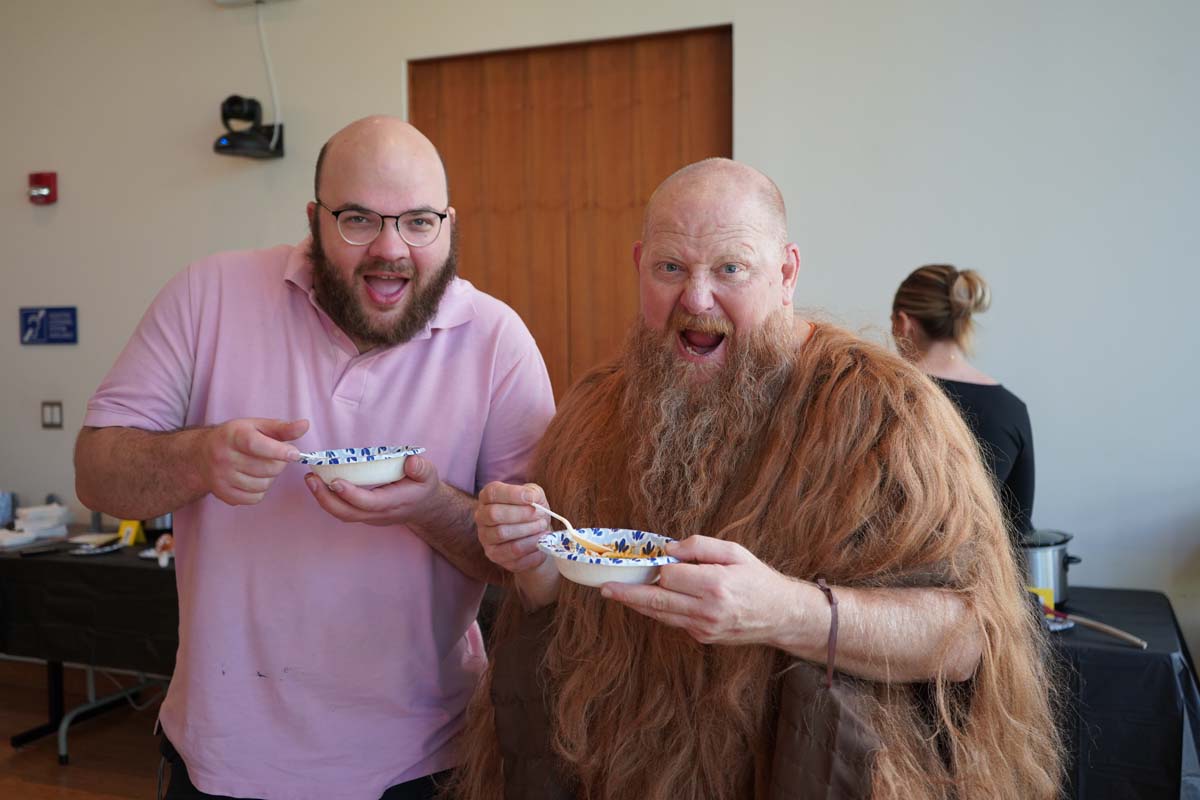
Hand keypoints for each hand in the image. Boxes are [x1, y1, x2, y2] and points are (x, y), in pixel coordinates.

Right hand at [198, 418, 306, 505]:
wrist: (202, 455)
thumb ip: (282, 427)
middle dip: (278, 463)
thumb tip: (305, 425)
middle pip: (266, 468)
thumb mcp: (257, 426)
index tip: (295, 454)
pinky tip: (253, 478)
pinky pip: (255, 498)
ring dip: (270, 477)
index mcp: (233, 435)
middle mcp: (223, 457)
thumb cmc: (236, 437)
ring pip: (263, 484)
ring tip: (261, 466)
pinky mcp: (223, 494)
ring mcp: (221, 477)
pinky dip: (260, 490)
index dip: (278, 451)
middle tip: (273, 457)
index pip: (256, 445)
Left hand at [304, 453, 441, 526]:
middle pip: (348, 513)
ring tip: (310, 479)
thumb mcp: (429, 475)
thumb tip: (411, 462)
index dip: (351, 494)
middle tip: (311, 479)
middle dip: (326, 498)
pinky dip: (328, 499)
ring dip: (323, 499)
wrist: (424, 508)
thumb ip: (421, 469)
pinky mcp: (363, 514)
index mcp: (394, 502)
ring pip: (342, 514)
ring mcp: (369, 517)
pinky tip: (319, 483)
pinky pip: (342, 510)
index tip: (335, 481)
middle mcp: (379, 513)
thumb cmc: (423, 488)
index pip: (369, 502)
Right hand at [475, 481, 550, 573]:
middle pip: (494, 514)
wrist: (536, 536)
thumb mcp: (534, 496)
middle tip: (540, 514)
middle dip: (521, 514)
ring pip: (502, 533)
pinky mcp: (495, 556)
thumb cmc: (532, 512)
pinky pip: (512, 553)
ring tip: (542, 527)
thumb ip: (532, 492)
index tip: (531, 499)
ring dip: (527, 530)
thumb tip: (531, 497)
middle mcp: (482, 517)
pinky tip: (541, 542)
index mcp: (488, 498)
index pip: (493, 493)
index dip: (512, 494)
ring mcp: (486, 538)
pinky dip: (531, 547)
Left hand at [600, 535, 804, 646]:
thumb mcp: (735, 552)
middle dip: (628, 593)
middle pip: (657, 600)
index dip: (660, 566)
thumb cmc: (757, 578)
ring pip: (660, 614)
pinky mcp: (703, 637)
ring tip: (615, 594)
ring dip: (636, 604)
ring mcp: (704, 627)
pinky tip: (647, 601)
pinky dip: (659, 610)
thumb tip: (668, 550)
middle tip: (605, 587)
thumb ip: (700, 546)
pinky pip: (673, 621)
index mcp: (715, 585)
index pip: (670, 576)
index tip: (653, 559)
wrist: (779, 615)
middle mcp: (707, 609)